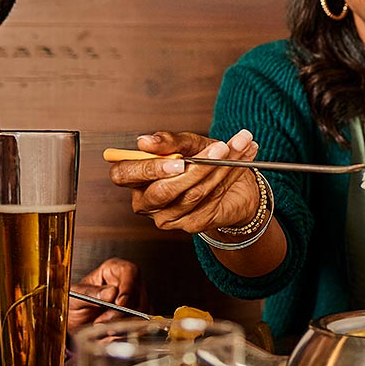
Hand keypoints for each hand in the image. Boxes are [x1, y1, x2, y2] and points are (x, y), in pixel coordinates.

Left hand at [68, 257, 142, 329]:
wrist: (74, 325)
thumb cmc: (75, 306)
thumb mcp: (76, 298)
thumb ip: (91, 294)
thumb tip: (111, 292)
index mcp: (114, 270)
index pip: (130, 272)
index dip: (128, 288)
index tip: (119, 304)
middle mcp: (128, 283)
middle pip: (137, 294)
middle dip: (121, 312)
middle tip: (102, 321)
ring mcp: (136, 300)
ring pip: (142, 312)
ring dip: (122, 324)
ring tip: (102, 329)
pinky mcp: (138, 317)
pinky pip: (141, 325)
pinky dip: (126, 332)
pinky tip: (111, 334)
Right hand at [108, 130, 262, 234]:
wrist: (234, 183)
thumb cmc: (203, 159)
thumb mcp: (188, 144)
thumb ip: (169, 142)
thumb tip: (144, 141)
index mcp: (137, 179)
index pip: (123, 175)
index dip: (146, 168)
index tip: (176, 159)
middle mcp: (147, 201)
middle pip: (161, 191)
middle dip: (195, 168)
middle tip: (219, 149)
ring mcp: (167, 217)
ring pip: (190, 194)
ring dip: (219, 168)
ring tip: (238, 146)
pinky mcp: (190, 225)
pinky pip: (208, 202)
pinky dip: (227, 178)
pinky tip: (241, 163)